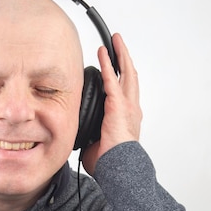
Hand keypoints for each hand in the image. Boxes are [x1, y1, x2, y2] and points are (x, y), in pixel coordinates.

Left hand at [82, 33, 140, 174]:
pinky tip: (103, 52)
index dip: (121, 76)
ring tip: (115, 41)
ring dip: (120, 56)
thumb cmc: (111, 162)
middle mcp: (131, 108)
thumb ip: (91, 133)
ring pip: (126, 73)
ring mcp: (127, 105)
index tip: (115, 66)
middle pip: (130, 77)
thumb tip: (79, 134)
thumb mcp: (98, 143)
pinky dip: (108, 64)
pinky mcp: (118, 105)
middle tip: (119, 44)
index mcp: (126, 118)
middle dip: (124, 59)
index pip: (124, 91)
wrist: (119, 169)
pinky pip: (112, 79)